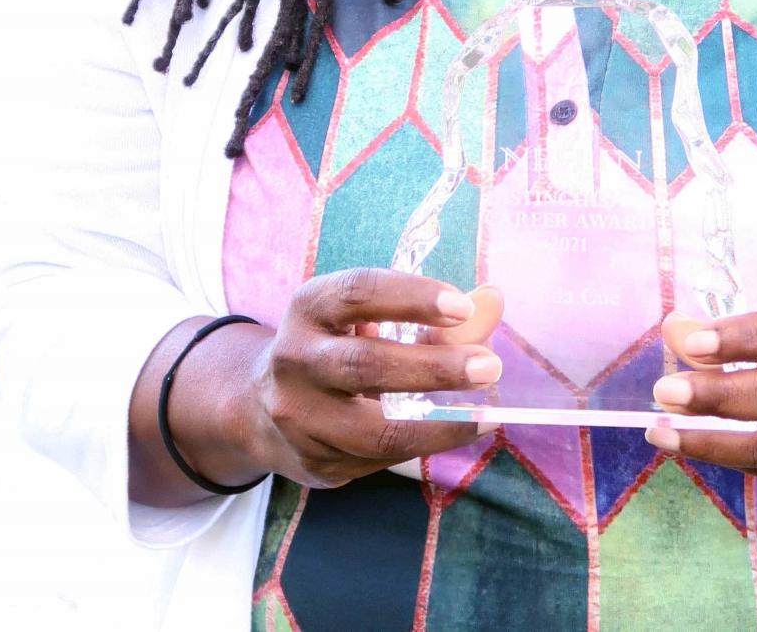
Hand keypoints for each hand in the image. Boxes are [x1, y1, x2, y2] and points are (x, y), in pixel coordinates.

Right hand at [160, 268, 502, 495]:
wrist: (262, 405)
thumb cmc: (337, 343)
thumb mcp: (372, 314)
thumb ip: (435, 311)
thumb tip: (494, 300)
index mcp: (310, 306)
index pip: (359, 292)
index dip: (413, 296)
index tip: (464, 306)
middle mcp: (295, 359)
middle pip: (365, 364)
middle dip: (434, 368)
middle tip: (490, 366)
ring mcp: (300, 417)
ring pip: (373, 429)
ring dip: (438, 423)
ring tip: (487, 412)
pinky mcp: (315, 463)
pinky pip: (378, 460)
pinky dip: (426, 445)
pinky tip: (462, 431)